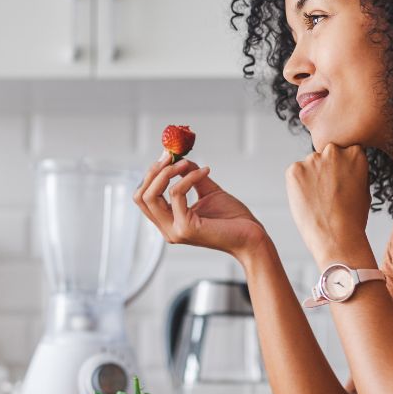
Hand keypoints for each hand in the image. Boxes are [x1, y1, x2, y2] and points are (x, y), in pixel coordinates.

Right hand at [133, 158, 267, 258]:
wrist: (251, 237)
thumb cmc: (232, 219)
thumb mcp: (207, 191)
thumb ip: (191, 176)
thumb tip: (180, 159)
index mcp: (169, 222)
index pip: (144, 198)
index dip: (151, 175)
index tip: (166, 156)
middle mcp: (168, 229)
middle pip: (141, 197)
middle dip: (153, 172)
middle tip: (169, 156)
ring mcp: (175, 230)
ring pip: (151, 196)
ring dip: (166, 173)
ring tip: (184, 163)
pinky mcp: (186, 228)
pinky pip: (176, 194)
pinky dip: (188, 178)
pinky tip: (205, 171)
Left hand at [286, 143, 374, 266]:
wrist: (337, 236)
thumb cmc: (353, 218)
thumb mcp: (363, 188)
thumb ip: (352, 171)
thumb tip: (342, 165)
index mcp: (355, 153)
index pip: (344, 153)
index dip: (341, 170)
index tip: (341, 184)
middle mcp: (333, 151)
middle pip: (325, 156)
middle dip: (325, 170)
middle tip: (328, 194)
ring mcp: (312, 159)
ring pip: (309, 166)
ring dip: (311, 178)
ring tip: (318, 201)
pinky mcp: (294, 170)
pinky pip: (295, 174)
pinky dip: (298, 186)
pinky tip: (308, 201)